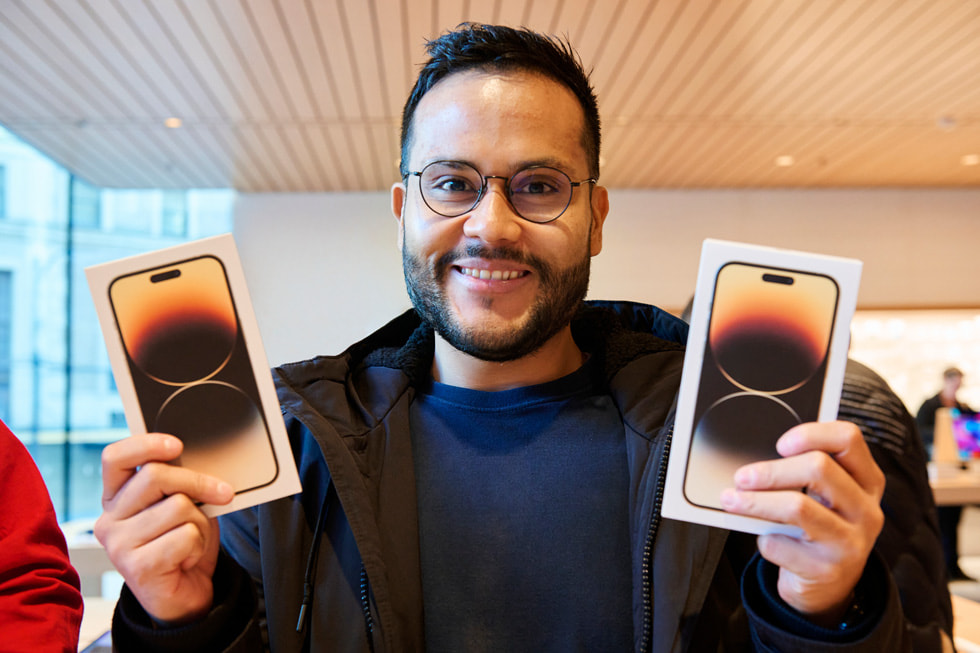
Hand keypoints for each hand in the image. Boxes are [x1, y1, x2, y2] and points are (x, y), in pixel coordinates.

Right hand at [94, 433, 233, 624]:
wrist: (184, 595)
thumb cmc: (182, 544)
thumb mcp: (181, 505)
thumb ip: (178, 484)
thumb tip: (199, 461)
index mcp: (115, 499)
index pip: (114, 458)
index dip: (145, 444)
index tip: (177, 445)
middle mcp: (108, 520)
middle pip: (156, 475)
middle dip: (198, 482)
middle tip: (221, 492)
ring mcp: (119, 545)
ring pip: (177, 506)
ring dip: (200, 521)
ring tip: (192, 539)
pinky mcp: (137, 568)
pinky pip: (185, 535)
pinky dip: (198, 544)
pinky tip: (188, 558)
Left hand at [719, 420, 884, 624]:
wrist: (828, 586)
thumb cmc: (820, 527)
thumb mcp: (824, 496)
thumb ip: (805, 472)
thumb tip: (757, 460)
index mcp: (867, 481)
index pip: (849, 439)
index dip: (811, 434)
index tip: (780, 444)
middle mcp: (866, 510)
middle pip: (818, 468)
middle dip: (771, 471)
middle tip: (742, 477)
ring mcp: (850, 542)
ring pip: (797, 506)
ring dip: (755, 502)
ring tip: (731, 500)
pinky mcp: (827, 569)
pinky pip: (781, 543)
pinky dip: (763, 539)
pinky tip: (765, 539)